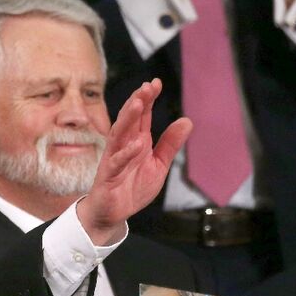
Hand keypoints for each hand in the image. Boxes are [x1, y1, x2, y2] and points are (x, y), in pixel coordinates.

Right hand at [77, 78, 192, 244]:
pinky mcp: (108, 175)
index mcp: (136, 141)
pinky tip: (137, 143)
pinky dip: (126, 152)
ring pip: (119, 134)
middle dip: (137, 101)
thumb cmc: (132, 187)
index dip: (148, 99)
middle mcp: (123, 146)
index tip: (156, 83)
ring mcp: (114, 159)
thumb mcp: (158, 165)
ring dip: (127, 118)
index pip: (142, 116)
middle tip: (147, 86)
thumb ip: (170, 144)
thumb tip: (187, 121)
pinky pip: (117, 162)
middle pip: (129, 119)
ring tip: (138, 103)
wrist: (114, 213)